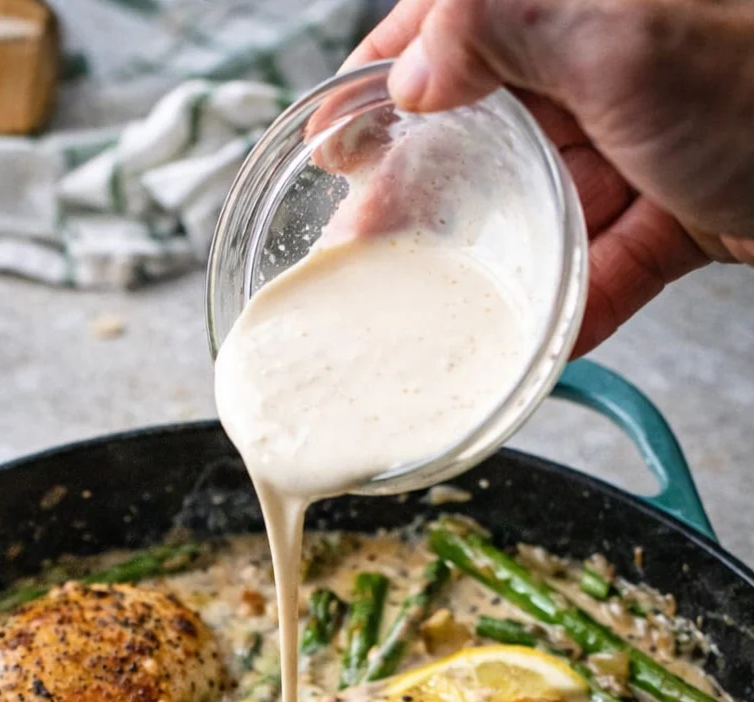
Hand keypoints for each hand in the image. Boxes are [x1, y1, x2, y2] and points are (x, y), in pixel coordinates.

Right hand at [347, 0, 753, 351]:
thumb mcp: (617, 36)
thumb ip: (497, 29)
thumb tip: (411, 69)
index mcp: (580, 2)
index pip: (457, 23)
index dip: (385, 78)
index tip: (333, 141)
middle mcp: (608, 62)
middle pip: (488, 125)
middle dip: (421, 186)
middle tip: (359, 242)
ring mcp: (649, 137)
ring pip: (544, 202)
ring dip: (488, 258)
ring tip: (422, 305)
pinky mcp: (685, 210)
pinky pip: (611, 263)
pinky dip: (575, 307)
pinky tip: (529, 349)